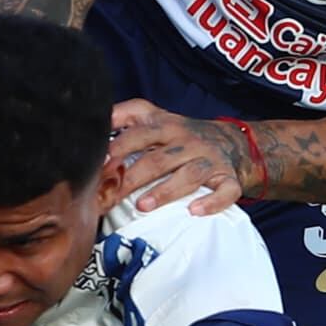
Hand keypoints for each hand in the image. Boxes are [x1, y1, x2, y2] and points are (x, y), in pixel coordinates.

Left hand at [109, 99, 249, 213]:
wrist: (230, 140)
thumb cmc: (182, 133)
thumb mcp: (154, 116)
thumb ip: (124, 114)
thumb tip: (95, 120)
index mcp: (167, 127)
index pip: (141, 134)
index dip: (121, 147)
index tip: (101, 163)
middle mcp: (188, 142)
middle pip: (159, 160)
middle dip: (133, 179)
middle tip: (110, 196)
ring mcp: (209, 160)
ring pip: (189, 175)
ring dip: (165, 191)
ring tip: (142, 206)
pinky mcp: (228, 178)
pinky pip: (225, 191)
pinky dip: (212, 202)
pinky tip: (194, 211)